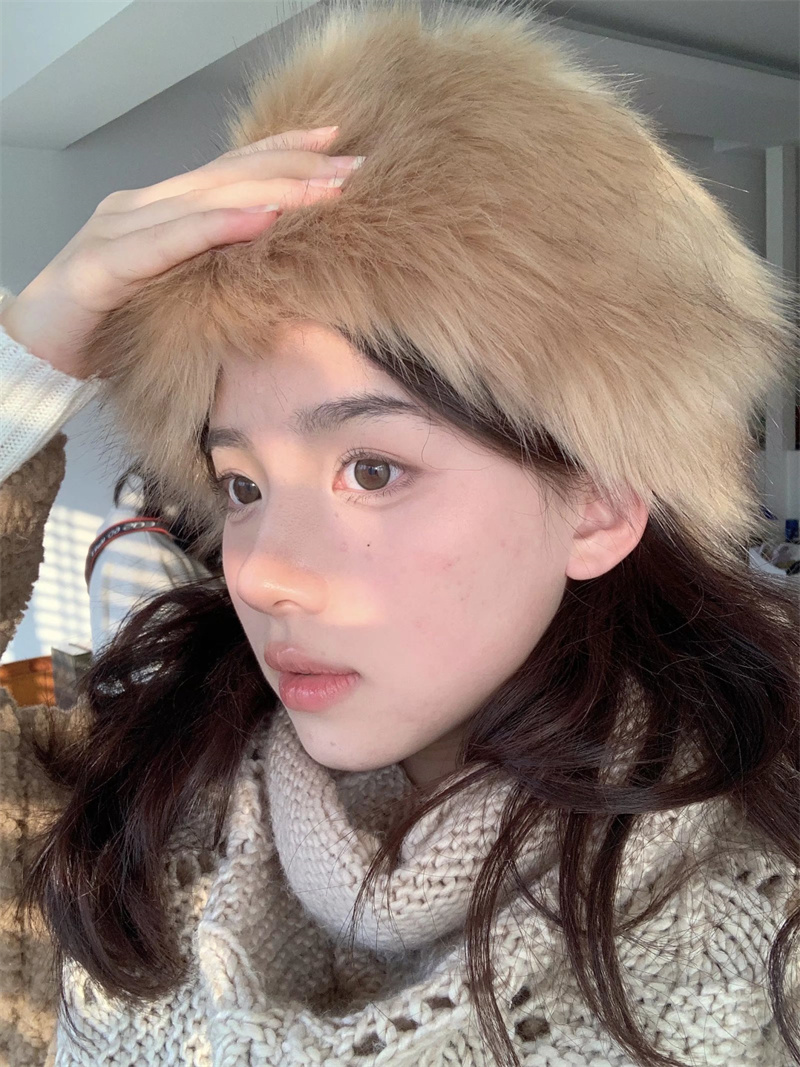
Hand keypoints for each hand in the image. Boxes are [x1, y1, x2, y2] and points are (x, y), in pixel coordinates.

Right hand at [0, 127, 360, 378]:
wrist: (35, 353)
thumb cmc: (107, 325)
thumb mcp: (172, 291)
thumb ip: (208, 268)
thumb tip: (269, 265)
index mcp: (158, 211)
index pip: (227, 171)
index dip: (279, 151)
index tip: (334, 143)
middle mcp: (140, 208)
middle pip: (226, 178)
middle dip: (293, 170)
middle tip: (352, 168)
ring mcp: (118, 230)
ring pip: (204, 201)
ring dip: (270, 192)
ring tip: (323, 191)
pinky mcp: (102, 267)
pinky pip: (168, 243)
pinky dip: (216, 228)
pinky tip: (260, 220)